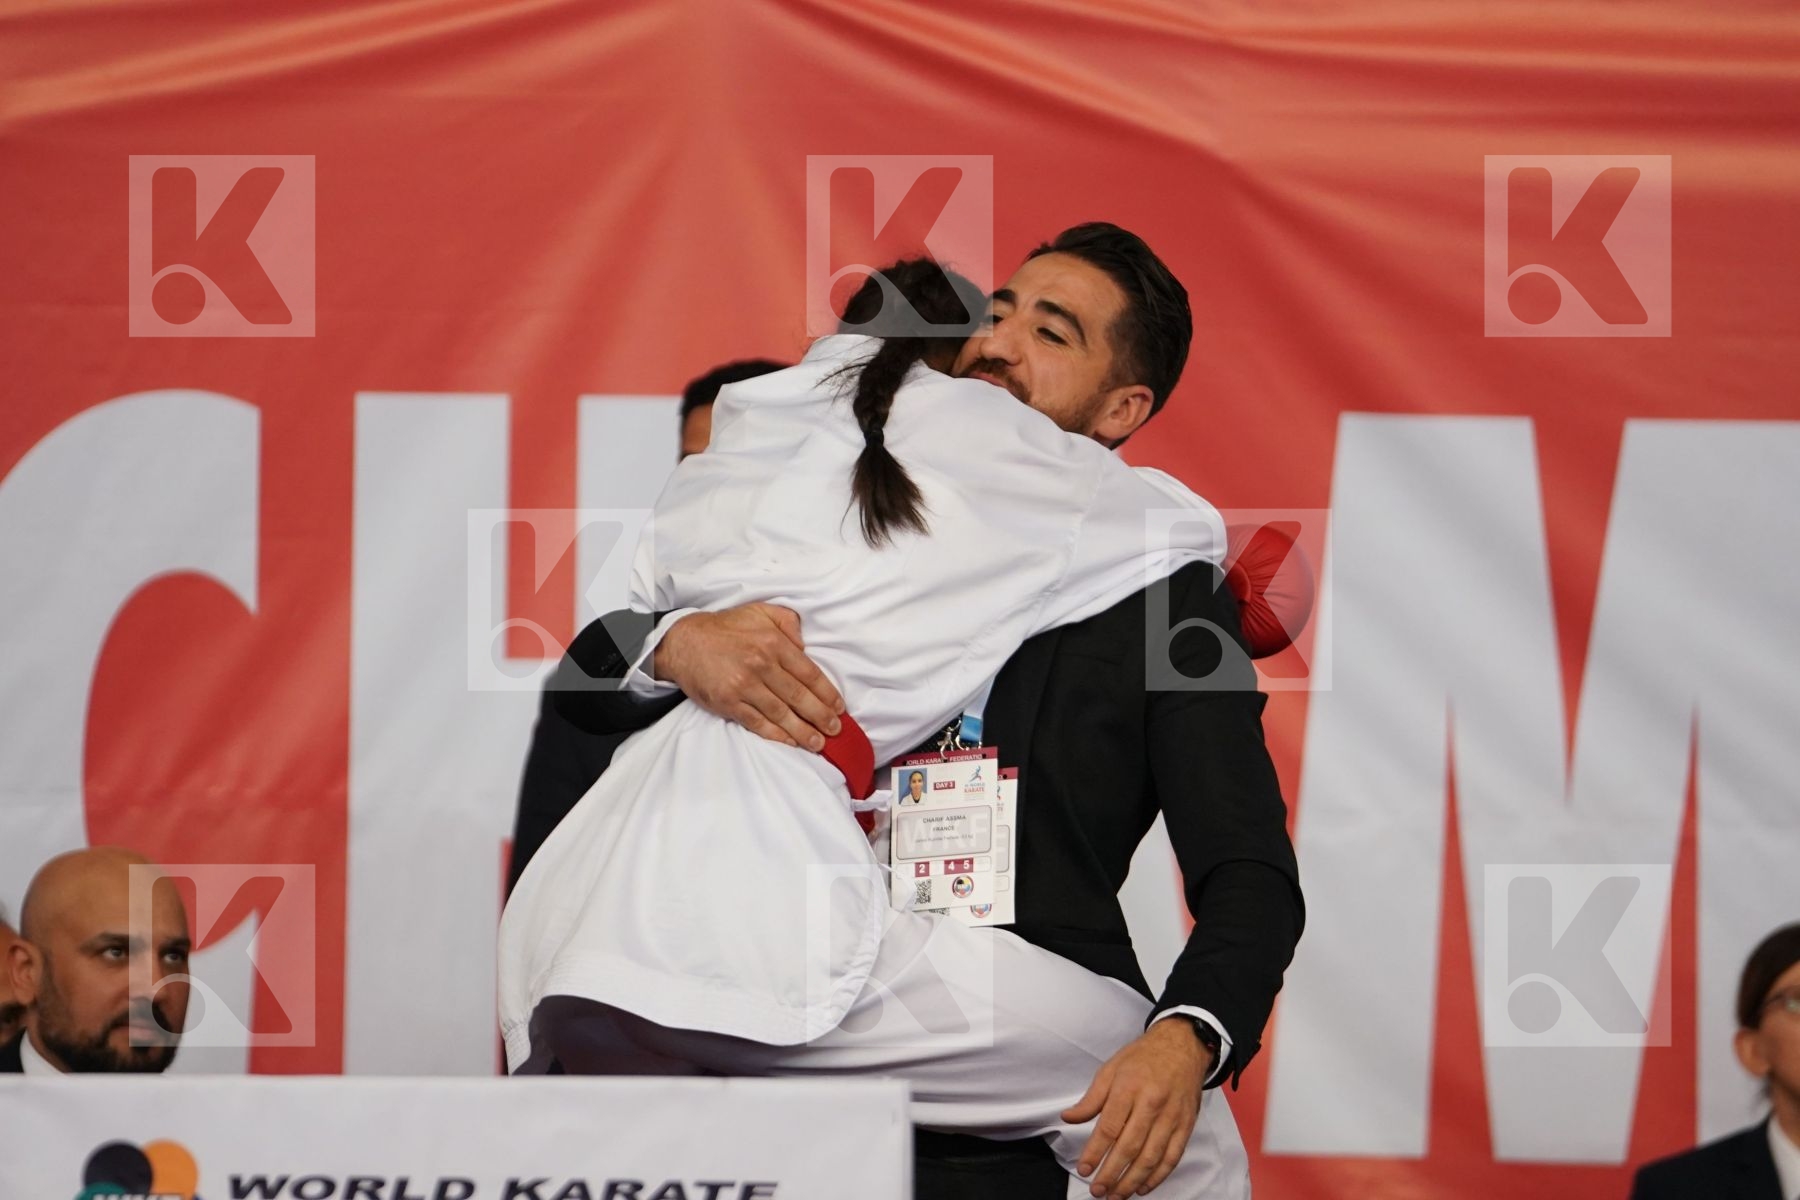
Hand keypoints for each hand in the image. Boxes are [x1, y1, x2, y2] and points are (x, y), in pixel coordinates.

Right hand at [651, 604, 844, 749]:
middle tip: (835, 730)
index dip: (827, 693)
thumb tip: (806, 645)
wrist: (684, 642)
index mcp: (773, 643)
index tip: (839, 707)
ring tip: (819, 743)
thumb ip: (788, 623)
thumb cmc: (726, 628)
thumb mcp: (760, 611)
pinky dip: (776, 735)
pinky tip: (790, 741)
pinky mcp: (729, 703)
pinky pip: (758, 723)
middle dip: (821, 716)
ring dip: (803, 731)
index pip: (809, 673)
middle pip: (799, 697)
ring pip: (781, 714)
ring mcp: (744, 686)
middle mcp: (761, 665)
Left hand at [1062, 1018, 1212, 1197]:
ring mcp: (1172, 1116)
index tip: (1084, 1170)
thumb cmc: (1142, 1058)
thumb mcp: (1110, 1069)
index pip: (1109, 1127)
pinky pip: (1172, 1157)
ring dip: (1132, 1181)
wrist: (1182, 1045)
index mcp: (1129, 1087)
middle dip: (1112, 1173)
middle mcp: (1152, 1104)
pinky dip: (1158, 1176)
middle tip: (1097, 1191)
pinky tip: (1143, 1187)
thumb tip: (1068, 1118)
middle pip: (1129, 1147)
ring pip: (1151, 1157)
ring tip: (1116, 1195)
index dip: (1095, 1152)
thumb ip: (1091, 1098)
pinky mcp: (1186, 1125)